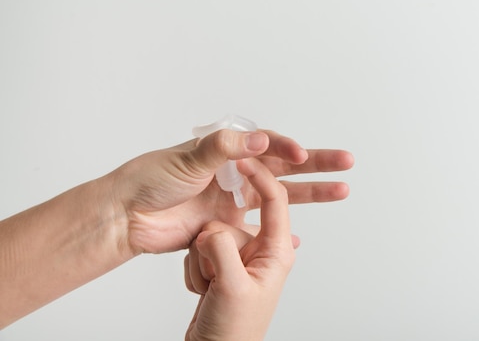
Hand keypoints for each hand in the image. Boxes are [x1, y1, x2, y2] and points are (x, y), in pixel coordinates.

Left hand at [110, 129, 352, 254]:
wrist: (127, 218)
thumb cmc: (149, 180)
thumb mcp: (187, 158)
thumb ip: (224, 149)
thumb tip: (260, 140)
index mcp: (226, 150)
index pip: (267, 145)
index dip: (288, 148)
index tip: (302, 155)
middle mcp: (234, 173)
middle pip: (284, 167)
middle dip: (316, 165)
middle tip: (345, 162)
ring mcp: (233, 200)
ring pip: (281, 196)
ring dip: (310, 195)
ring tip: (340, 190)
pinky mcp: (227, 226)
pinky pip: (262, 228)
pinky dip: (281, 232)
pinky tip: (300, 236)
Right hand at [184, 158, 294, 340]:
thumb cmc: (234, 330)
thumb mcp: (230, 287)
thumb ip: (222, 249)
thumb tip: (211, 229)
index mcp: (276, 250)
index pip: (275, 199)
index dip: (260, 176)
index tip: (241, 160)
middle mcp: (260, 248)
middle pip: (235, 218)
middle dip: (217, 242)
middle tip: (214, 270)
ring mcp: (238, 254)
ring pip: (212, 231)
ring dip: (203, 259)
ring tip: (210, 287)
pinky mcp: (219, 261)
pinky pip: (201, 246)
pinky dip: (196, 266)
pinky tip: (203, 289)